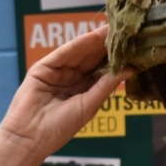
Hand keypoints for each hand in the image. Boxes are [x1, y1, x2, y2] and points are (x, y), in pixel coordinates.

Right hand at [0, 24, 132, 165]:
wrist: (30, 137)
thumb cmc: (60, 127)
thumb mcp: (90, 104)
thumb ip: (108, 84)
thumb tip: (132, 68)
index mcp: (83, 91)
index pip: (102, 70)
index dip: (116, 58)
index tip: (135, 45)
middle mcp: (71, 79)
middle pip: (92, 58)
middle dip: (108, 45)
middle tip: (128, 30)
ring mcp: (57, 72)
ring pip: (80, 53)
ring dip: (96, 41)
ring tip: (115, 28)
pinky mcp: (43, 67)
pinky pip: (64, 53)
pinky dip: (79, 43)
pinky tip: (94, 35)